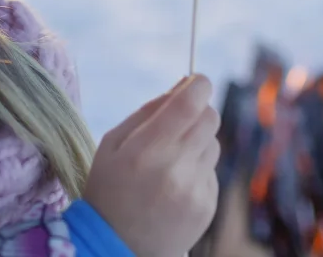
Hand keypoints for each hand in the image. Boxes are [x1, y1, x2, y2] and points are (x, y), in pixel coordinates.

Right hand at [83, 75, 221, 256]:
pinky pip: (212, 171)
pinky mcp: (207, 206)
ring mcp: (195, 190)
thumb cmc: (110, 188)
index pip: (190, 103)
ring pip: (213, 144)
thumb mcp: (112, 143)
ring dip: (197, 144)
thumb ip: (148, 110)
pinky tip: (175, 187)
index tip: (197, 83)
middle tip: (179, 123)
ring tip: (171, 163)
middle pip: (211, 118)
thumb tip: (184, 84)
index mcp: (146, 150)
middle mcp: (175, 169)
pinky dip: (197, 171)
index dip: (199, 85)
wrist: (115, 247)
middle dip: (198, 112)